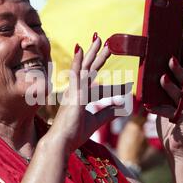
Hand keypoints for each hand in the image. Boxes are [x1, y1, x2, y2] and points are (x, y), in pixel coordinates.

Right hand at [47, 34, 132, 153]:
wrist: (60, 142)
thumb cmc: (74, 133)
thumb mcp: (96, 120)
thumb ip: (108, 112)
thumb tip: (122, 106)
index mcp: (78, 95)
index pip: (93, 79)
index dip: (104, 72)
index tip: (115, 66)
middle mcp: (75, 90)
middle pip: (87, 67)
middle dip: (96, 54)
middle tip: (105, 40)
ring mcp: (73, 91)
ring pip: (85, 68)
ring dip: (93, 53)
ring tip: (102, 40)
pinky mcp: (73, 94)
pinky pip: (77, 75)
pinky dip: (78, 61)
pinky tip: (81, 49)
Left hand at [150, 53, 182, 160]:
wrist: (178, 150)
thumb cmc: (170, 128)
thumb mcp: (164, 107)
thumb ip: (161, 95)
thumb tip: (151, 80)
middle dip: (178, 69)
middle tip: (170, 58)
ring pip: (181, 95)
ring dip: (171, 86)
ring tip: (163, 78)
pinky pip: (172, 113)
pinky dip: (159, 109)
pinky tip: (149, 107)